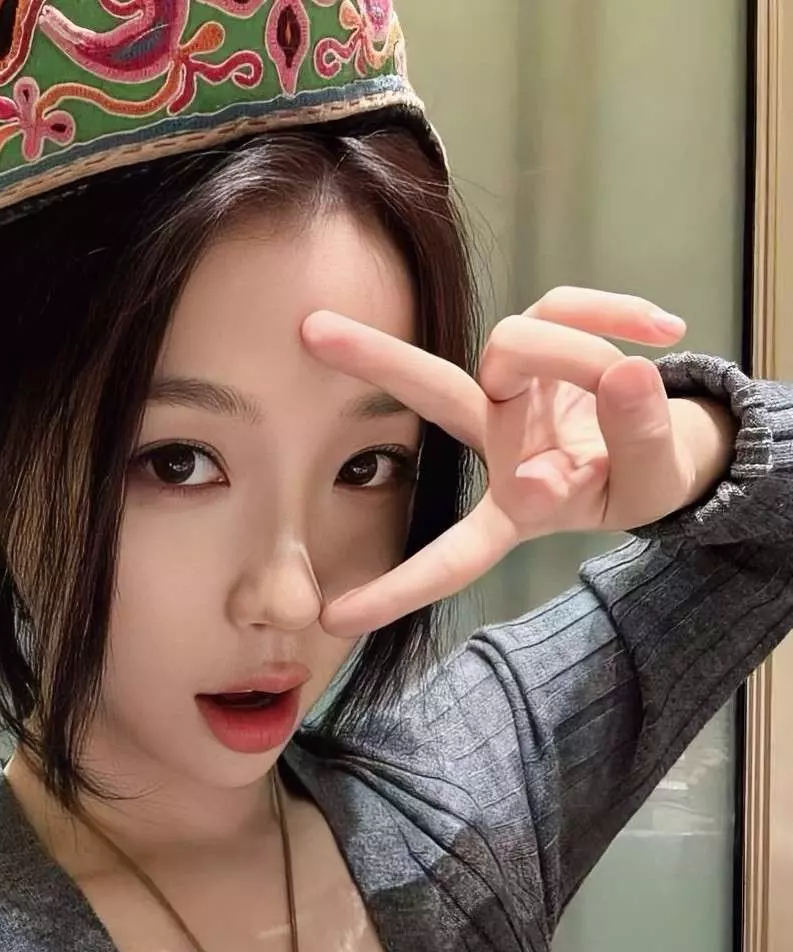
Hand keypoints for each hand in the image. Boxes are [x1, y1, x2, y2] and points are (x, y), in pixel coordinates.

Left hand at [302, 287, 736, 637]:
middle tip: (311, 330)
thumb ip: (641, 443)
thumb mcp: (650, 485)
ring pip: (517, 343)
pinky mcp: (545, 335)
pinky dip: (615, 311)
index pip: (455, 554)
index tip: (332, 619)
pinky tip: (663, 328)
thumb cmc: (638, 479)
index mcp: (514, 508)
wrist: (664, 443)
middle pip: (435, 393)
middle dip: (376, 359)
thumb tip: (626, 374)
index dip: (401, 588)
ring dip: (581, 355)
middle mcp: (499, 440)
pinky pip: (566, 306)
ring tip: (634, 376)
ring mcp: (516, 387)